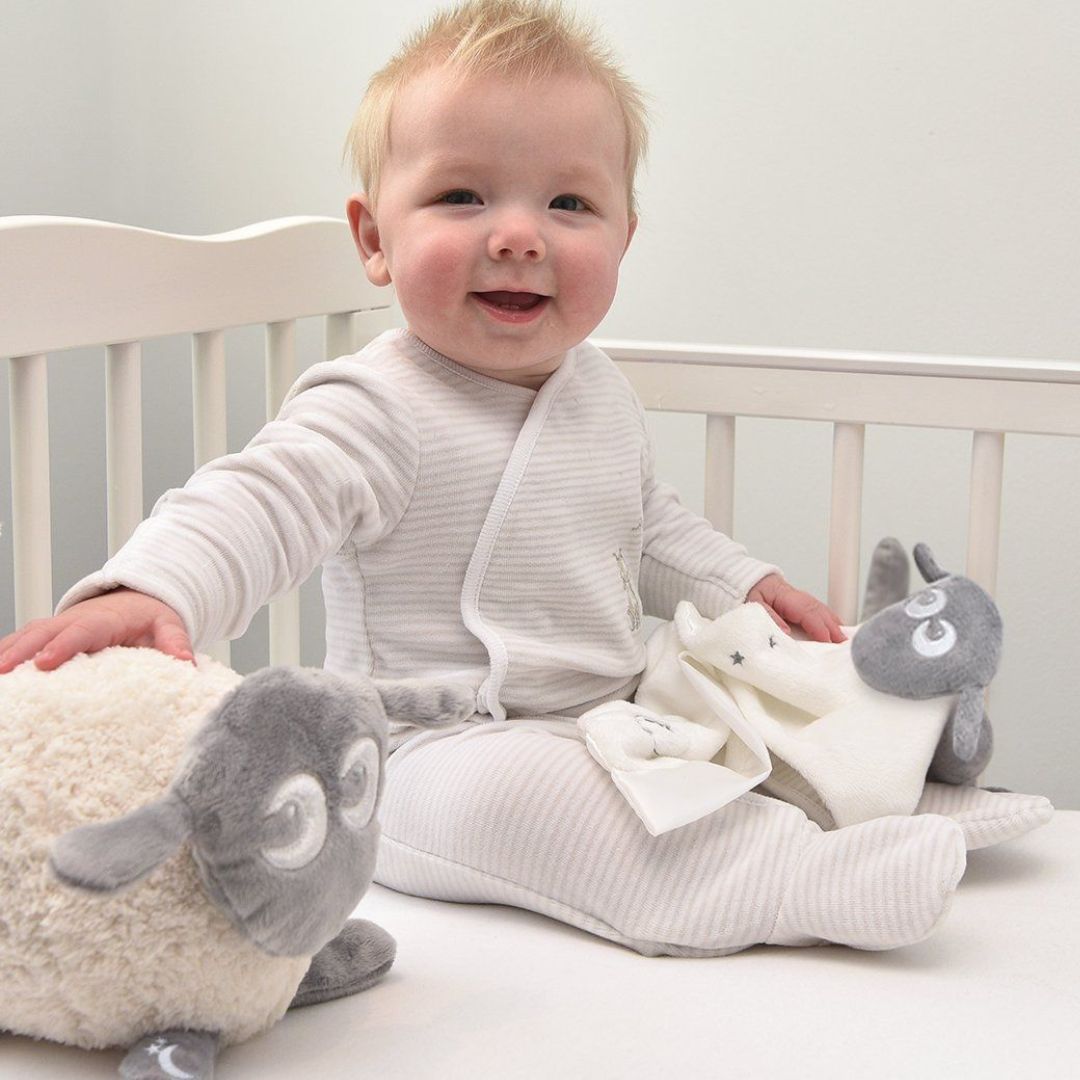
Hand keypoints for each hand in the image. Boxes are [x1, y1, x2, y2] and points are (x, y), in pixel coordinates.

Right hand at [0, 589, 192, 673]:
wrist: (139, 598)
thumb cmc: (151, 616)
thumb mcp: (169, 624)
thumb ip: (175, 642)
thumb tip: (186, 662)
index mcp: (104, 620)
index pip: (81, 632)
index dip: (62, 647)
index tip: (45, 663)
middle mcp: (75, 620)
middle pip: (44, 634)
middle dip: (22, 651)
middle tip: (3, 671)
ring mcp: (58, 626)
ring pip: (26, 636)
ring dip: (7, 652)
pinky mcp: (49, 634)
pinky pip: (22, 641)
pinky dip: (6, 651)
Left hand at [745, 573, 846, 642]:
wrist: (750, 579)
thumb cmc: (752, 591)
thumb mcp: (753, 603)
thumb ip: (769, 616)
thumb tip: (785, 632)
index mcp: (787, 597)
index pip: (808, 613)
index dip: (820, 628)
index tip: (828, 641)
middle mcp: (799, 598)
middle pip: (820, 613)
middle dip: (833, 628)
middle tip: (844, 645)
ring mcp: (802, 600)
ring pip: (823, 612)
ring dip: (835, 625)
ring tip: (845, 640)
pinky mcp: (802, 604)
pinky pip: (820, 612)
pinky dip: (831, 621)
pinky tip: (837, 629)